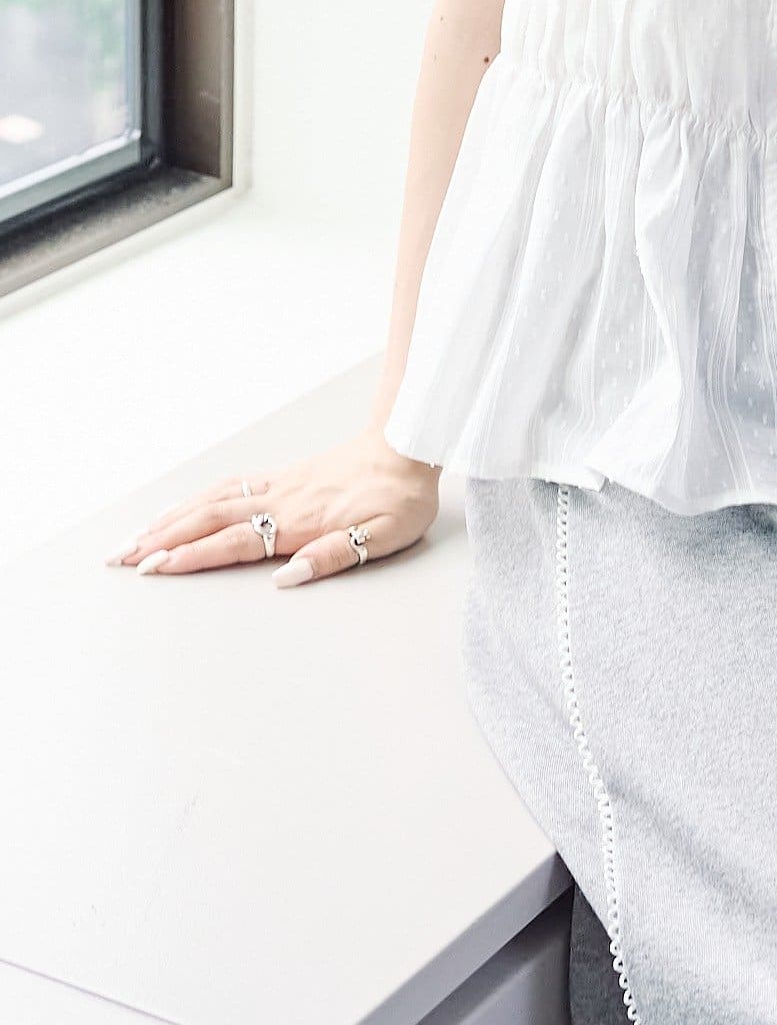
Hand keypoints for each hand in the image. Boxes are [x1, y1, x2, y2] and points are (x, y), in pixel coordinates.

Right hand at [104, 426, 440, 587]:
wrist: (410, 446)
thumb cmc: (400, 497)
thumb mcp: (383, 535)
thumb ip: (334, 556)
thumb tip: (287, 578)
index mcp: (301, 520)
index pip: (235, 542)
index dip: (192, 556)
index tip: (154, 568)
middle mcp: (282, 500)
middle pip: (209, 519)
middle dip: (161, 539)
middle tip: (119, 556)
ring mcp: (280, 484)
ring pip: (213, 499)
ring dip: (171, 518)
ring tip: (136, 536)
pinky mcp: (285, 476)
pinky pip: (231, 485)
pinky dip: (198, 498)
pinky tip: (183, 507)